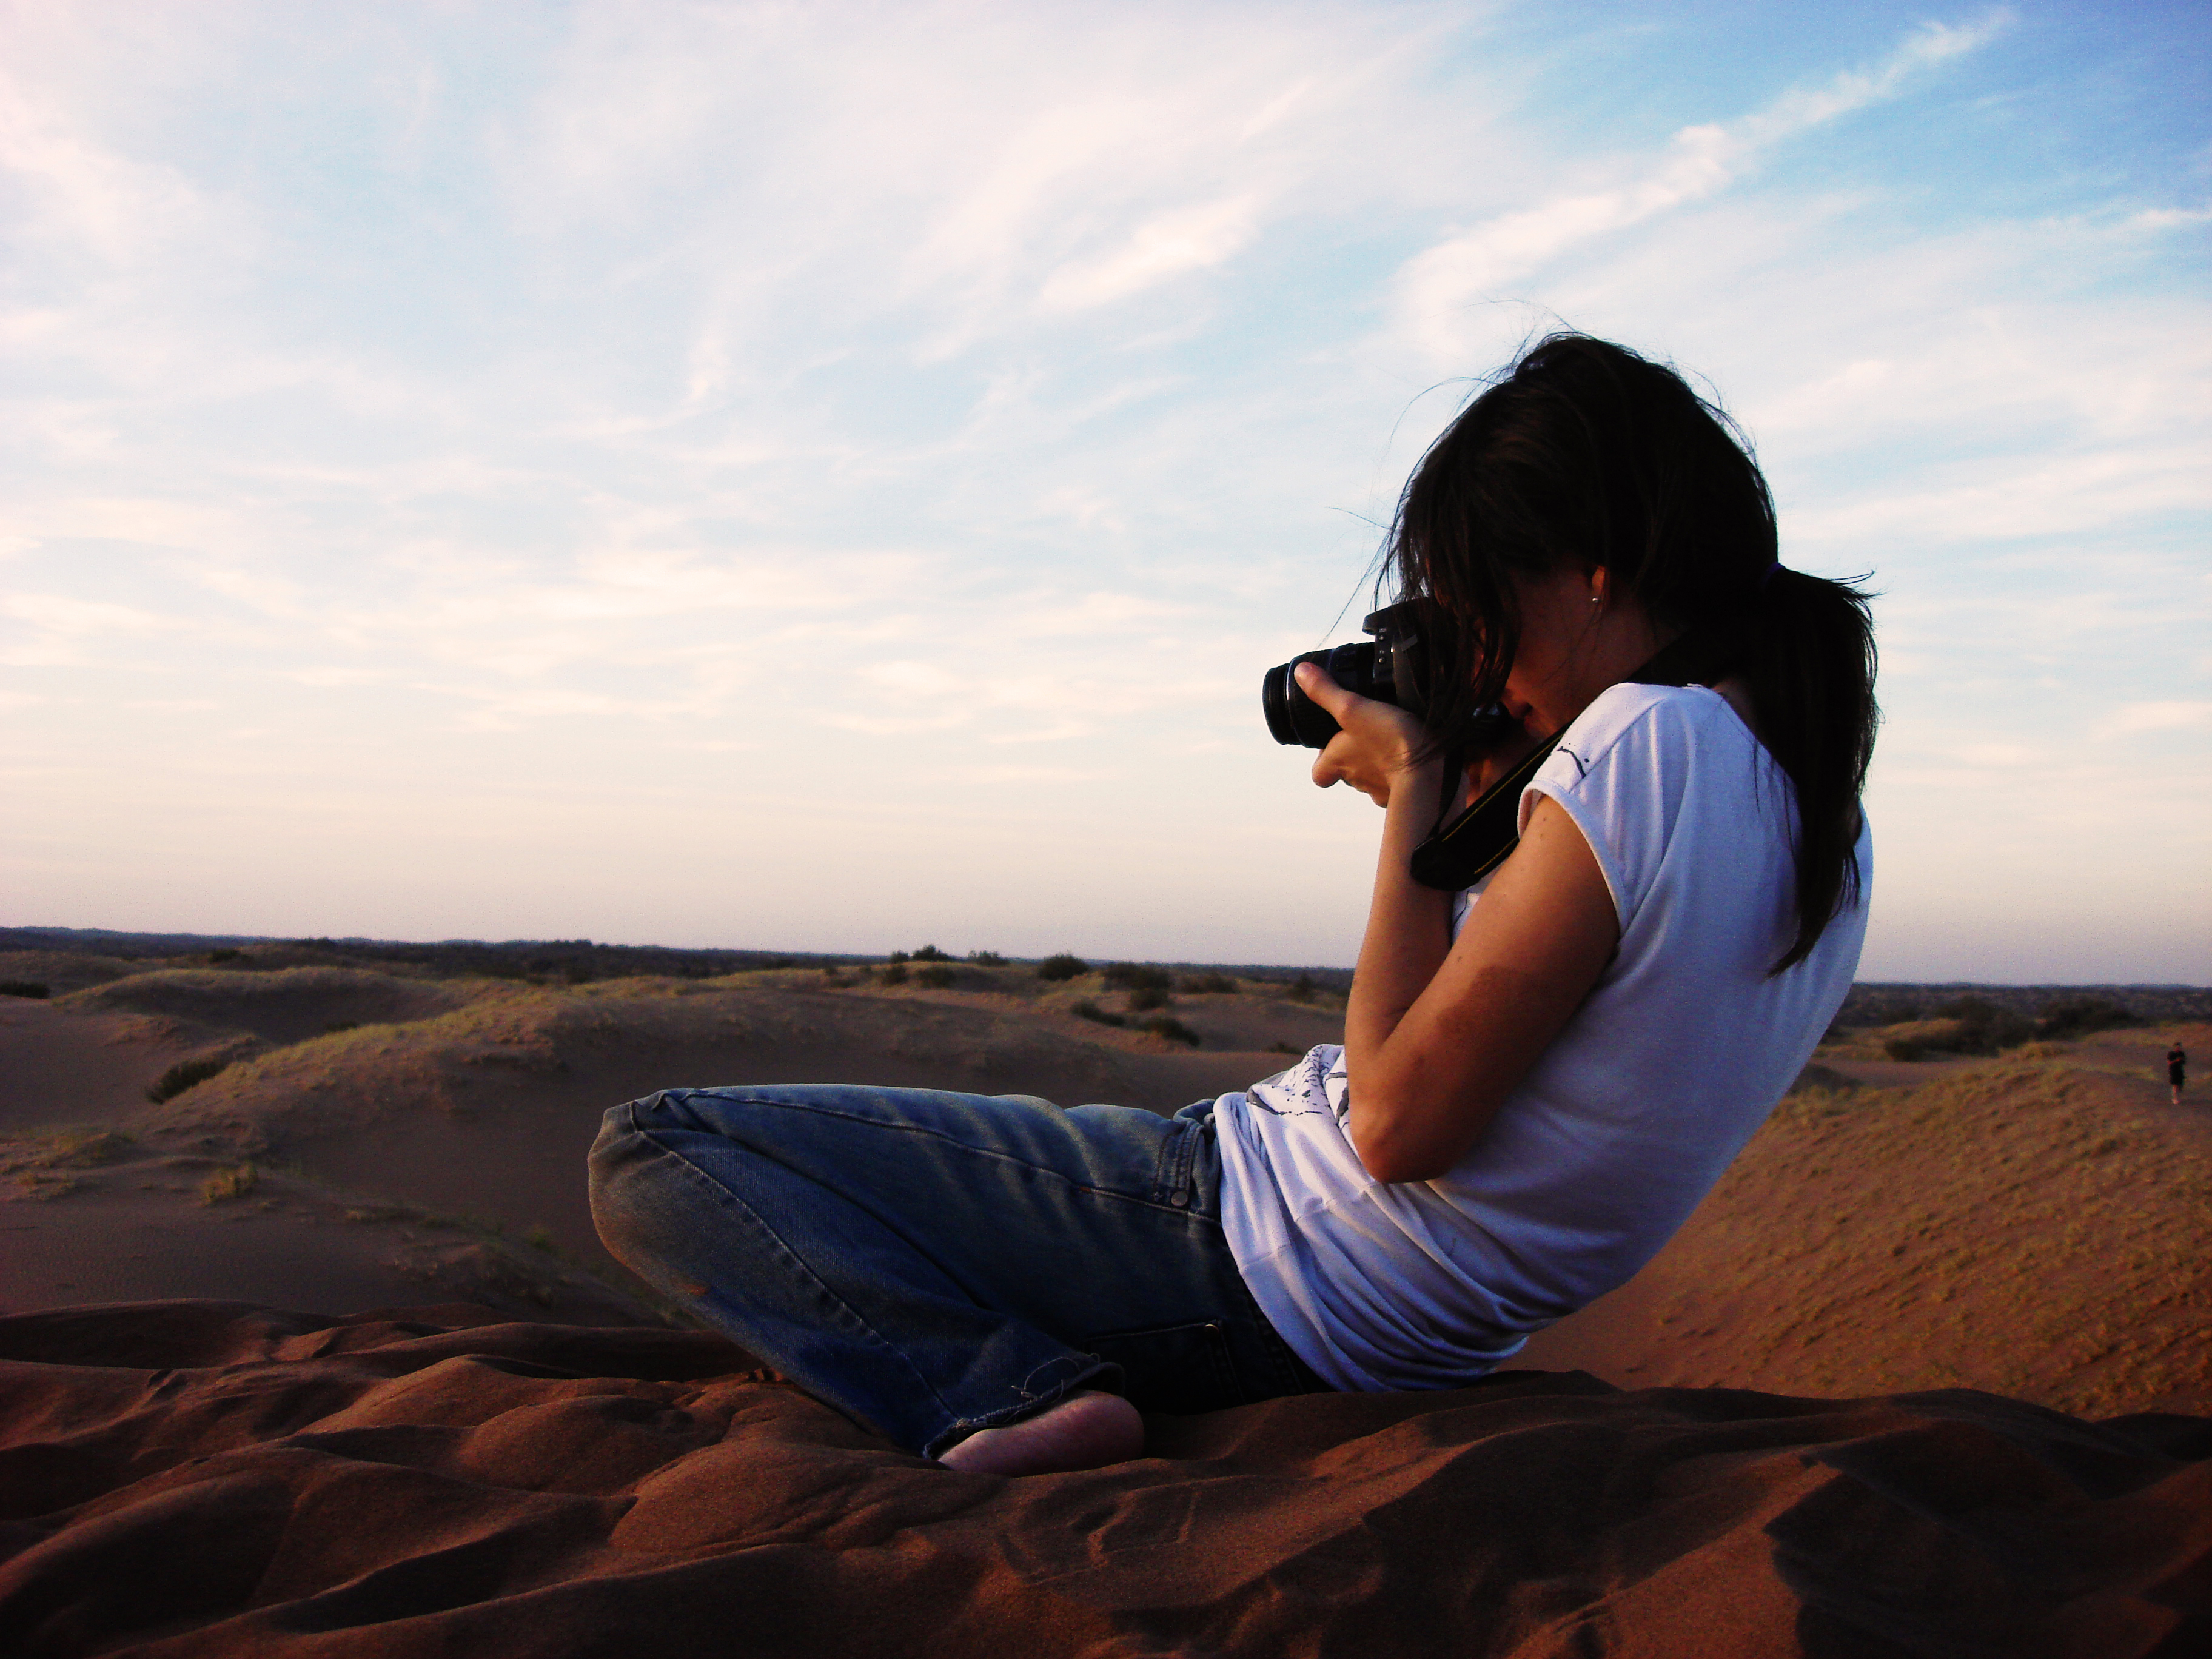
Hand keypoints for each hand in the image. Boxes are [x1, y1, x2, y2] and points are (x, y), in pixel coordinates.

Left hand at [1298, 660, 1433, 806]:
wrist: (1425, 772)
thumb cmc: (1388, 740)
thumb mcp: (1353, 707)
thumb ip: (1326, 691)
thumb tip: (1301, 672)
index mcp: (1338, 762)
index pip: (1319, 773)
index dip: (1323, 760)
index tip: (1330, 745)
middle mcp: (1355, 779)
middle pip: (1347, 772)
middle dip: (1354, 756)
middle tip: (1367, 734)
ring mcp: (1379, 789)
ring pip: (1373, 777)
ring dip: (1379, 763)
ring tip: (1392, 741)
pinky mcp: (1404, 793)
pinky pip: (1398, 784)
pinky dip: (1401, 771)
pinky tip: (1411, 755)